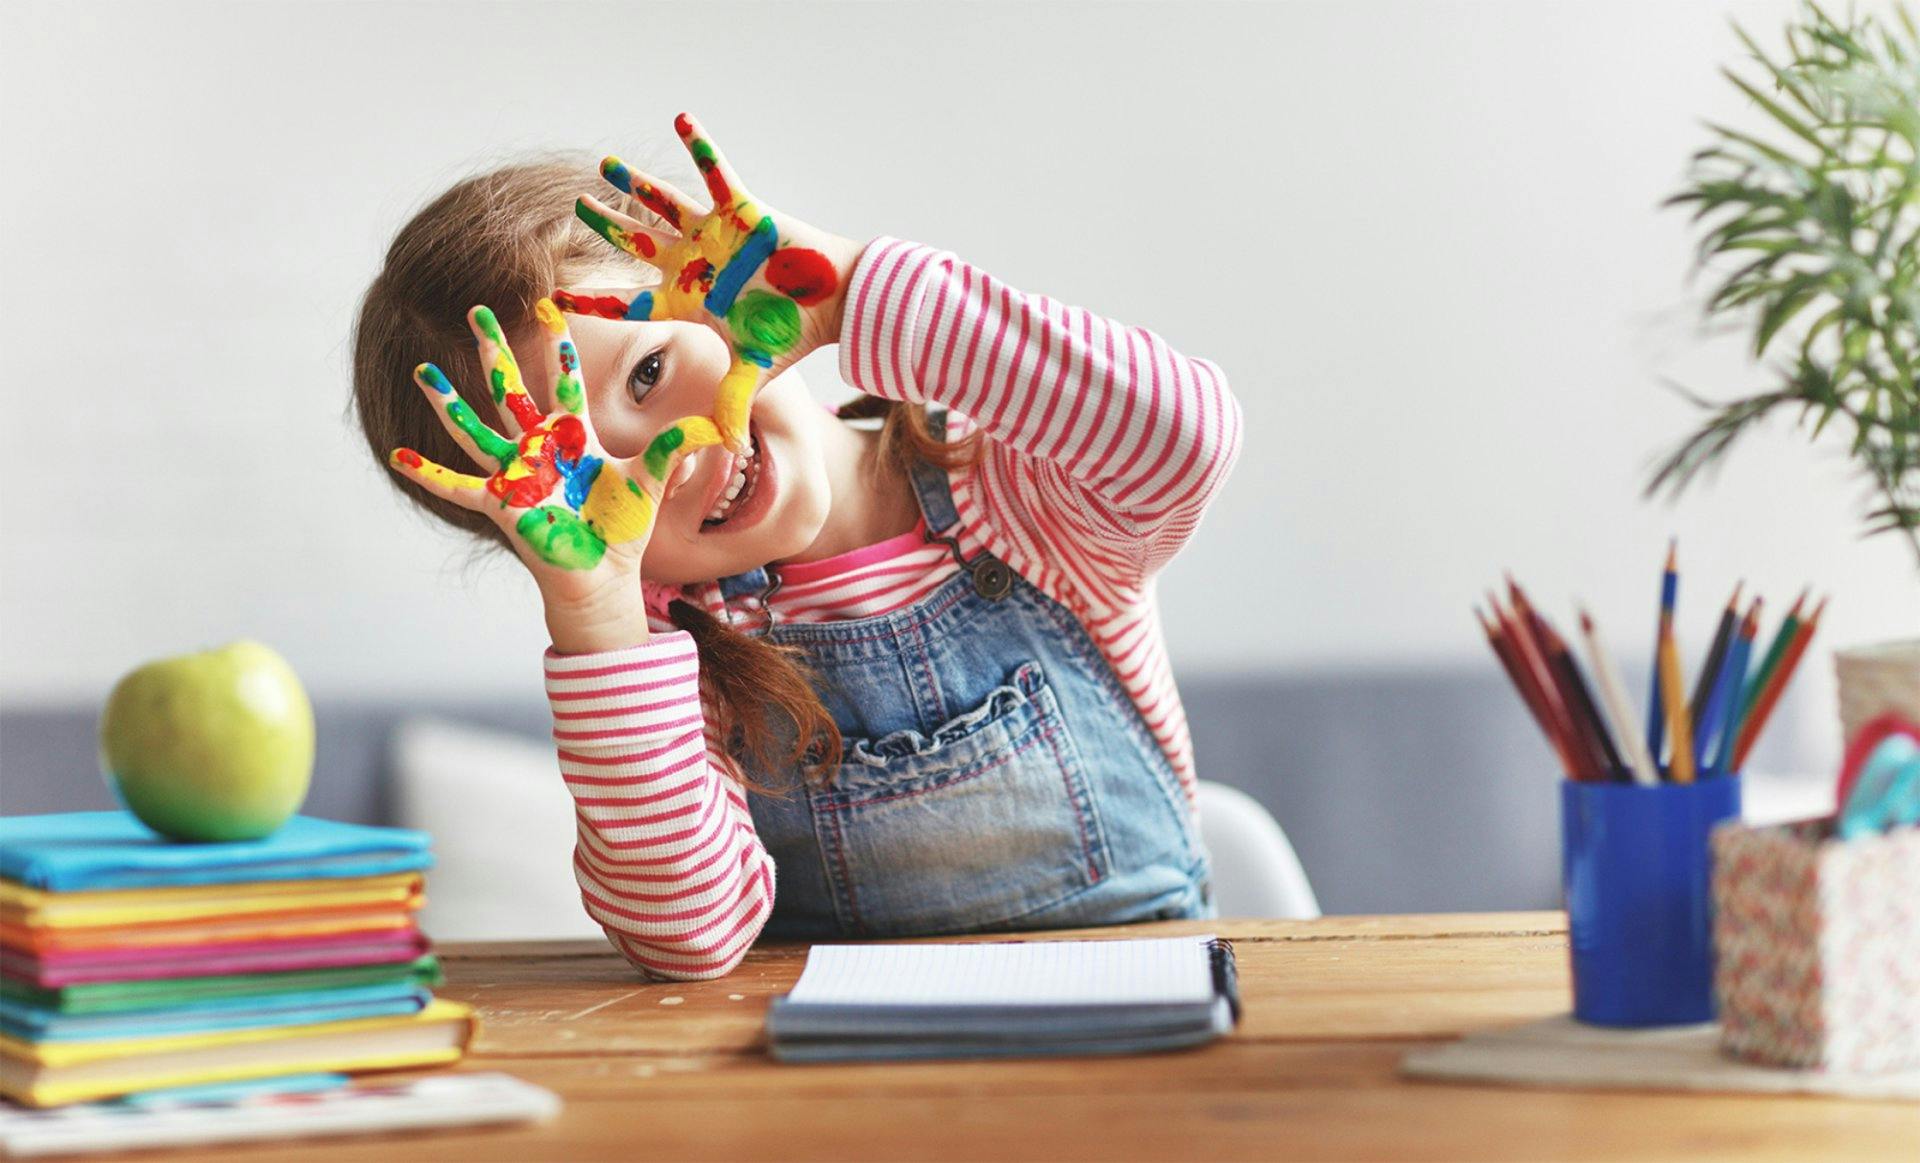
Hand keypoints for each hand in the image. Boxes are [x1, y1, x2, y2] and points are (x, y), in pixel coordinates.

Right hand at [388, 300, 720, 618]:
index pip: (566, 381)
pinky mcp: (502, 504)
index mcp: (574, 438)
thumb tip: (719, 427)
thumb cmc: (622, 529)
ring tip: (423, 370)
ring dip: (449, 401)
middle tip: (476, 311)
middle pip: (512, 389)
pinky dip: (427, 472)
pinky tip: (398, 455)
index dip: (559, 346)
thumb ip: (677, 448)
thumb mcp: (653, 480)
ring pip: (476, 428)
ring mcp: (516, 475)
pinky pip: (457, 485)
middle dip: (495, 350)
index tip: (549, 307)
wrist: (604, 577)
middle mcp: (540, 450)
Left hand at [557, 112, 864, 452]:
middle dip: (606, 226)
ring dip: (635, 183)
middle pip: (635, 242)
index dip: (591, 301)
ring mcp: (714, 233)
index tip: (552, 299)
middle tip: (576, 208)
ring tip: (605, 166)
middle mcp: (693, 262)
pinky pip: (716, 171)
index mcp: (687, 299)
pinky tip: (680, 118)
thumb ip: (732, 404)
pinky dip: (700, 145)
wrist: (834, 301)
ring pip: (663, 203)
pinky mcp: (742, 208)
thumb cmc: (792, 333)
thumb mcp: (755, 371)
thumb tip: (726, 453)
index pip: (628, 301)